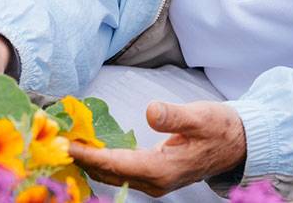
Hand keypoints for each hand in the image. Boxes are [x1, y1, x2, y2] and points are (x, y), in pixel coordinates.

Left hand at [69, 101, 246, 196]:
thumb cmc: (220, 127)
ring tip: (66, 142)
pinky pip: (121, 171)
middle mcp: (154, 182)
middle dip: (81, 158)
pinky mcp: (154, 176)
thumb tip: (150, 111)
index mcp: (162, 169)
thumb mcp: (200, 116)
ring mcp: (154, 182)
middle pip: (108, 173)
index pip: (115, 164)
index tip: (65, 144)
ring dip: (89, 160)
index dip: (88, 154)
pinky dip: (103, 160)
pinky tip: (90, 148)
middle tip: (54, 140)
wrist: (238, 144)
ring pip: (112, 174)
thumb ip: (174, 115)